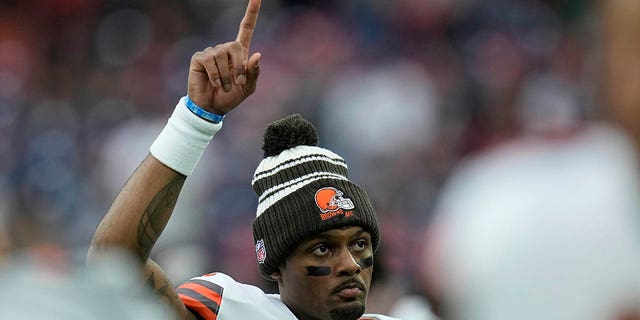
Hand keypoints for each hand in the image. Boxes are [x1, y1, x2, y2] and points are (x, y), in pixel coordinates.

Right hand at [187, 0, 260, 114]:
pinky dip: (215, 75)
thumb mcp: (247, 88)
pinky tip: (214, 83)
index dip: (251, 13)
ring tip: (223, 86)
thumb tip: (257, 54)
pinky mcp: (199, 58)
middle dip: (239, 66)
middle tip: (237, 82)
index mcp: (240, 53)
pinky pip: (210, 61)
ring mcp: (211, 52)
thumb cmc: (230, 97)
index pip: (246, 28)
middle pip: (235, 45)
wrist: (211, 108)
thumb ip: (254, 73)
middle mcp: (225, 49)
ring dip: (226, 75)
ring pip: (222, 56)